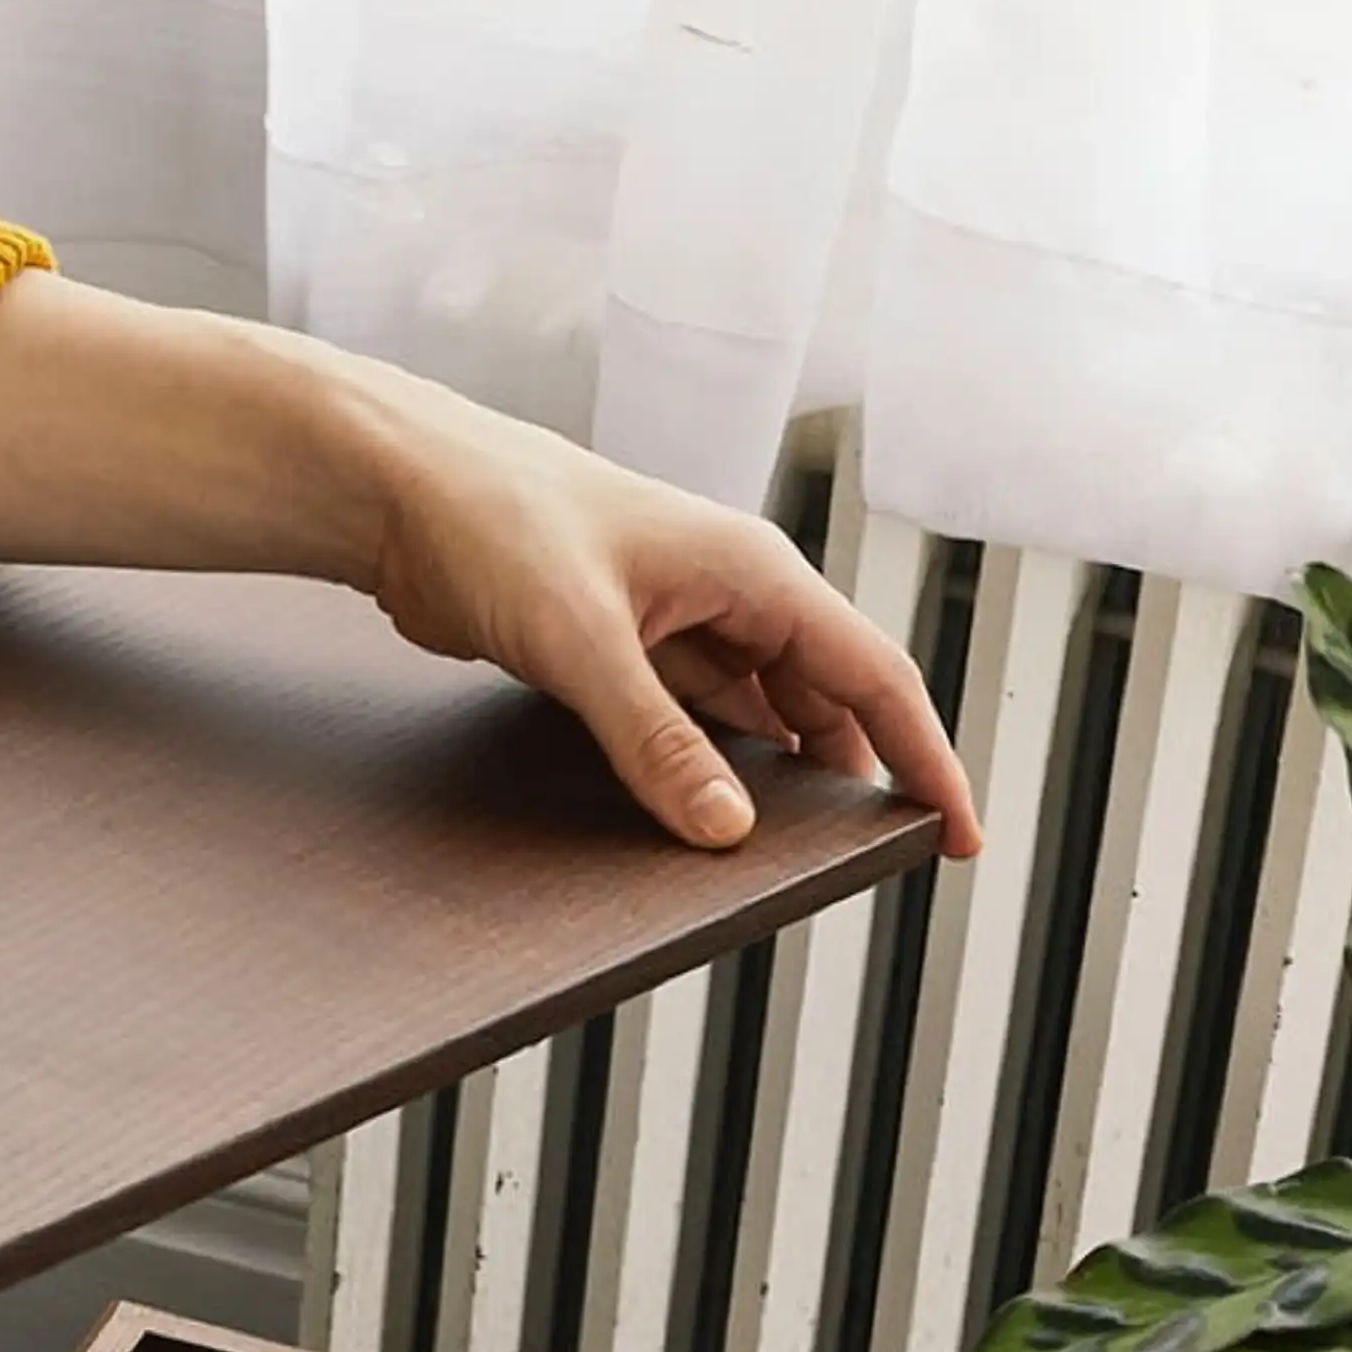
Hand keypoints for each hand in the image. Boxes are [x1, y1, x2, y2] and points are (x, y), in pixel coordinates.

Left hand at [357, 379, 981, 859]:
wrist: (397, 489)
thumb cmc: (491, 523)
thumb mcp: (582, 644)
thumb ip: (657, 742)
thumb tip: (727, 830)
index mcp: (752, 571)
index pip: (873, 675)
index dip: (926, 759)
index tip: (955, 834)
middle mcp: (730, 593)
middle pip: (828, 701)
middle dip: (860, 779)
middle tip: (877, 863)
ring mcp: (679, 623)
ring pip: (763, 716)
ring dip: (782, 781)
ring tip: (801, 857)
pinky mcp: (626, 650)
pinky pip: (698, 722)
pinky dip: (714, 769)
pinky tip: (712, 818)